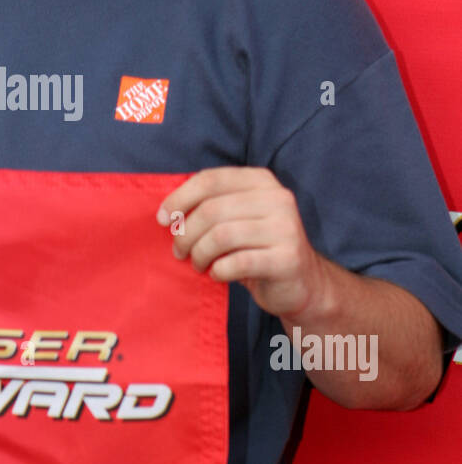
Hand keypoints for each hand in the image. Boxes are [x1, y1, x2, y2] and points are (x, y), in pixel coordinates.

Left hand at [156, 166, 329, 321]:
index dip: (180, 198)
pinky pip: (237, 263)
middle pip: (212, 210)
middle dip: (186, 233)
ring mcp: (286, 228)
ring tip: (197, 264)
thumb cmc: (257, 248)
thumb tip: (165, 212)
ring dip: (199, 254)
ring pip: (221, 236)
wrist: (301, 283)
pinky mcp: (287, 259)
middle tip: (179, 251)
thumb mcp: (237, 218)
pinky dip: (218, 271)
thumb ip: (211, 205)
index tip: (162, 219)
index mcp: (262, 181)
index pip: (211, 180)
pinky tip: (217, 274)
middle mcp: (278, 198)